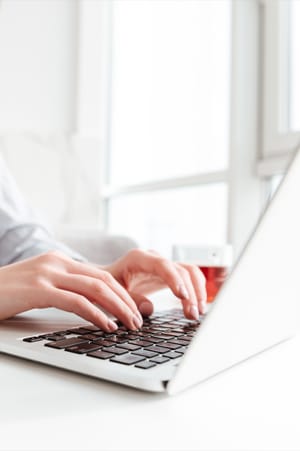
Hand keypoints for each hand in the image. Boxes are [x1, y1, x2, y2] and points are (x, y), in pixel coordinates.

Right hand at [0, 251, 143, 331]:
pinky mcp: (39, 290)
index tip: (132, 309)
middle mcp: (57, 263)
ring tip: (130, 325)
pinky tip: (107, 326)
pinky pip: (76, 302)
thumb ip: (63, 288)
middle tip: (138, 319)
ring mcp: (48, 274)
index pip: (99, 274)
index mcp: (59, 261)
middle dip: (125, 300)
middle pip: (103, 279)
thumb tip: (90, 304)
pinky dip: (97, 315)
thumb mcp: (39, 285)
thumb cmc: (7, 294)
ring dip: (118, 308)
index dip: (120, 292)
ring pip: (96, 288)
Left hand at [104, 249, 206, 319]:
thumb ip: (130, 299)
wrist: (107, 280)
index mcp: (138, 258)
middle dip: (189, 293)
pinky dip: (196, 290)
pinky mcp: (170, 273)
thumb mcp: (113, 293)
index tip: (183, 296)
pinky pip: (189, 277)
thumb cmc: (109, 285)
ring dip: (197, 291)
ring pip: (189, 272)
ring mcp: (164, 264)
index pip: (162, 265)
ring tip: (197, 312)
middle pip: (180, 270)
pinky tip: (197, 307)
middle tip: (192, 314)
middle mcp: (154, 258)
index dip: (174, 280)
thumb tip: (149, 308)